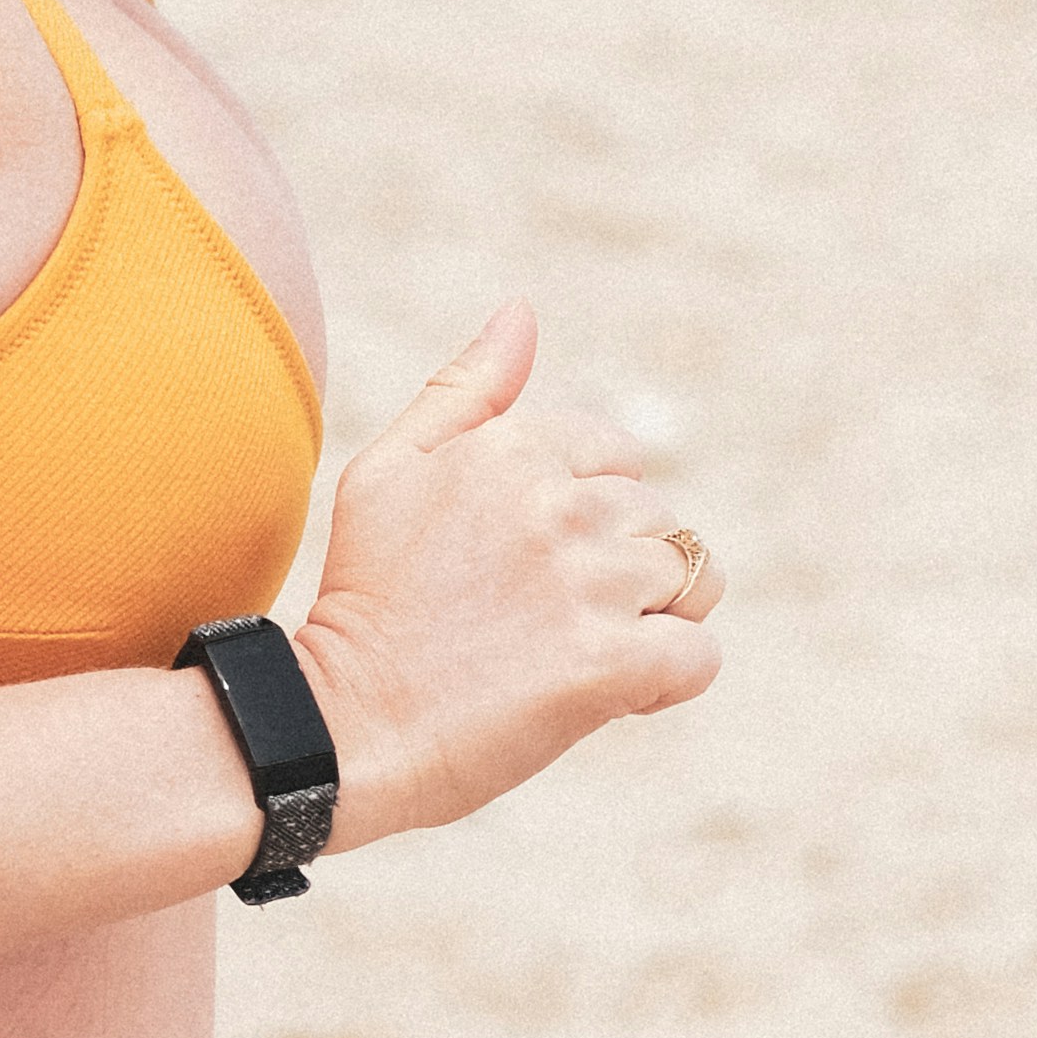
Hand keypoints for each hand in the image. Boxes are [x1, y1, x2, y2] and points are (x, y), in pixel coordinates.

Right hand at [293, 301, 726, 848]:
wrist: (339, 725)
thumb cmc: (363, 601)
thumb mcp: (387, 471)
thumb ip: (463, 390)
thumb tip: (522, 312)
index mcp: (512, 447)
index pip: (620, 458)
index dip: (590, 517)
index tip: (531, 564)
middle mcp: (558, 503)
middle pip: (659, 520)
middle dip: (620, 569)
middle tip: (540, 621)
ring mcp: (587, 583)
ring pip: (694, 579)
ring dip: (654, 619)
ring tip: (579, 652)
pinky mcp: (606, 663)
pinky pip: (697, 657)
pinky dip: (668, 681)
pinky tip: (610, 694)